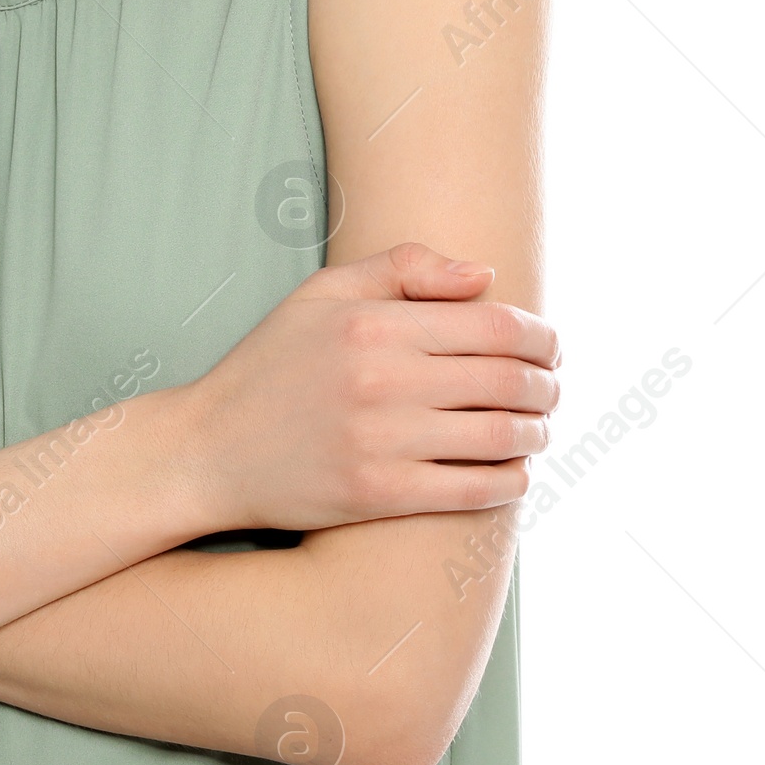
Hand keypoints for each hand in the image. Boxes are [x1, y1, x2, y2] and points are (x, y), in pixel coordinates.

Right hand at [181, 242, 560, 533]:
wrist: (210, 448)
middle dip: (548, 384)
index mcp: (372, 325)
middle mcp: (382, 381)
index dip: (540, 336)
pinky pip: (473, 490)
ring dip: (536, 431)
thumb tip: (485, 276)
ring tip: (538, 426)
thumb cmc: (271, 364)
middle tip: (553, 387)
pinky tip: (514, 468)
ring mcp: (382, 443)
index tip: (551, 345)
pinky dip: (511, 479)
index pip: (494, 326)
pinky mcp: (379, 496)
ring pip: (500, 436)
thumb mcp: (321, 294)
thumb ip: (402, 268)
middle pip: (507, 381)